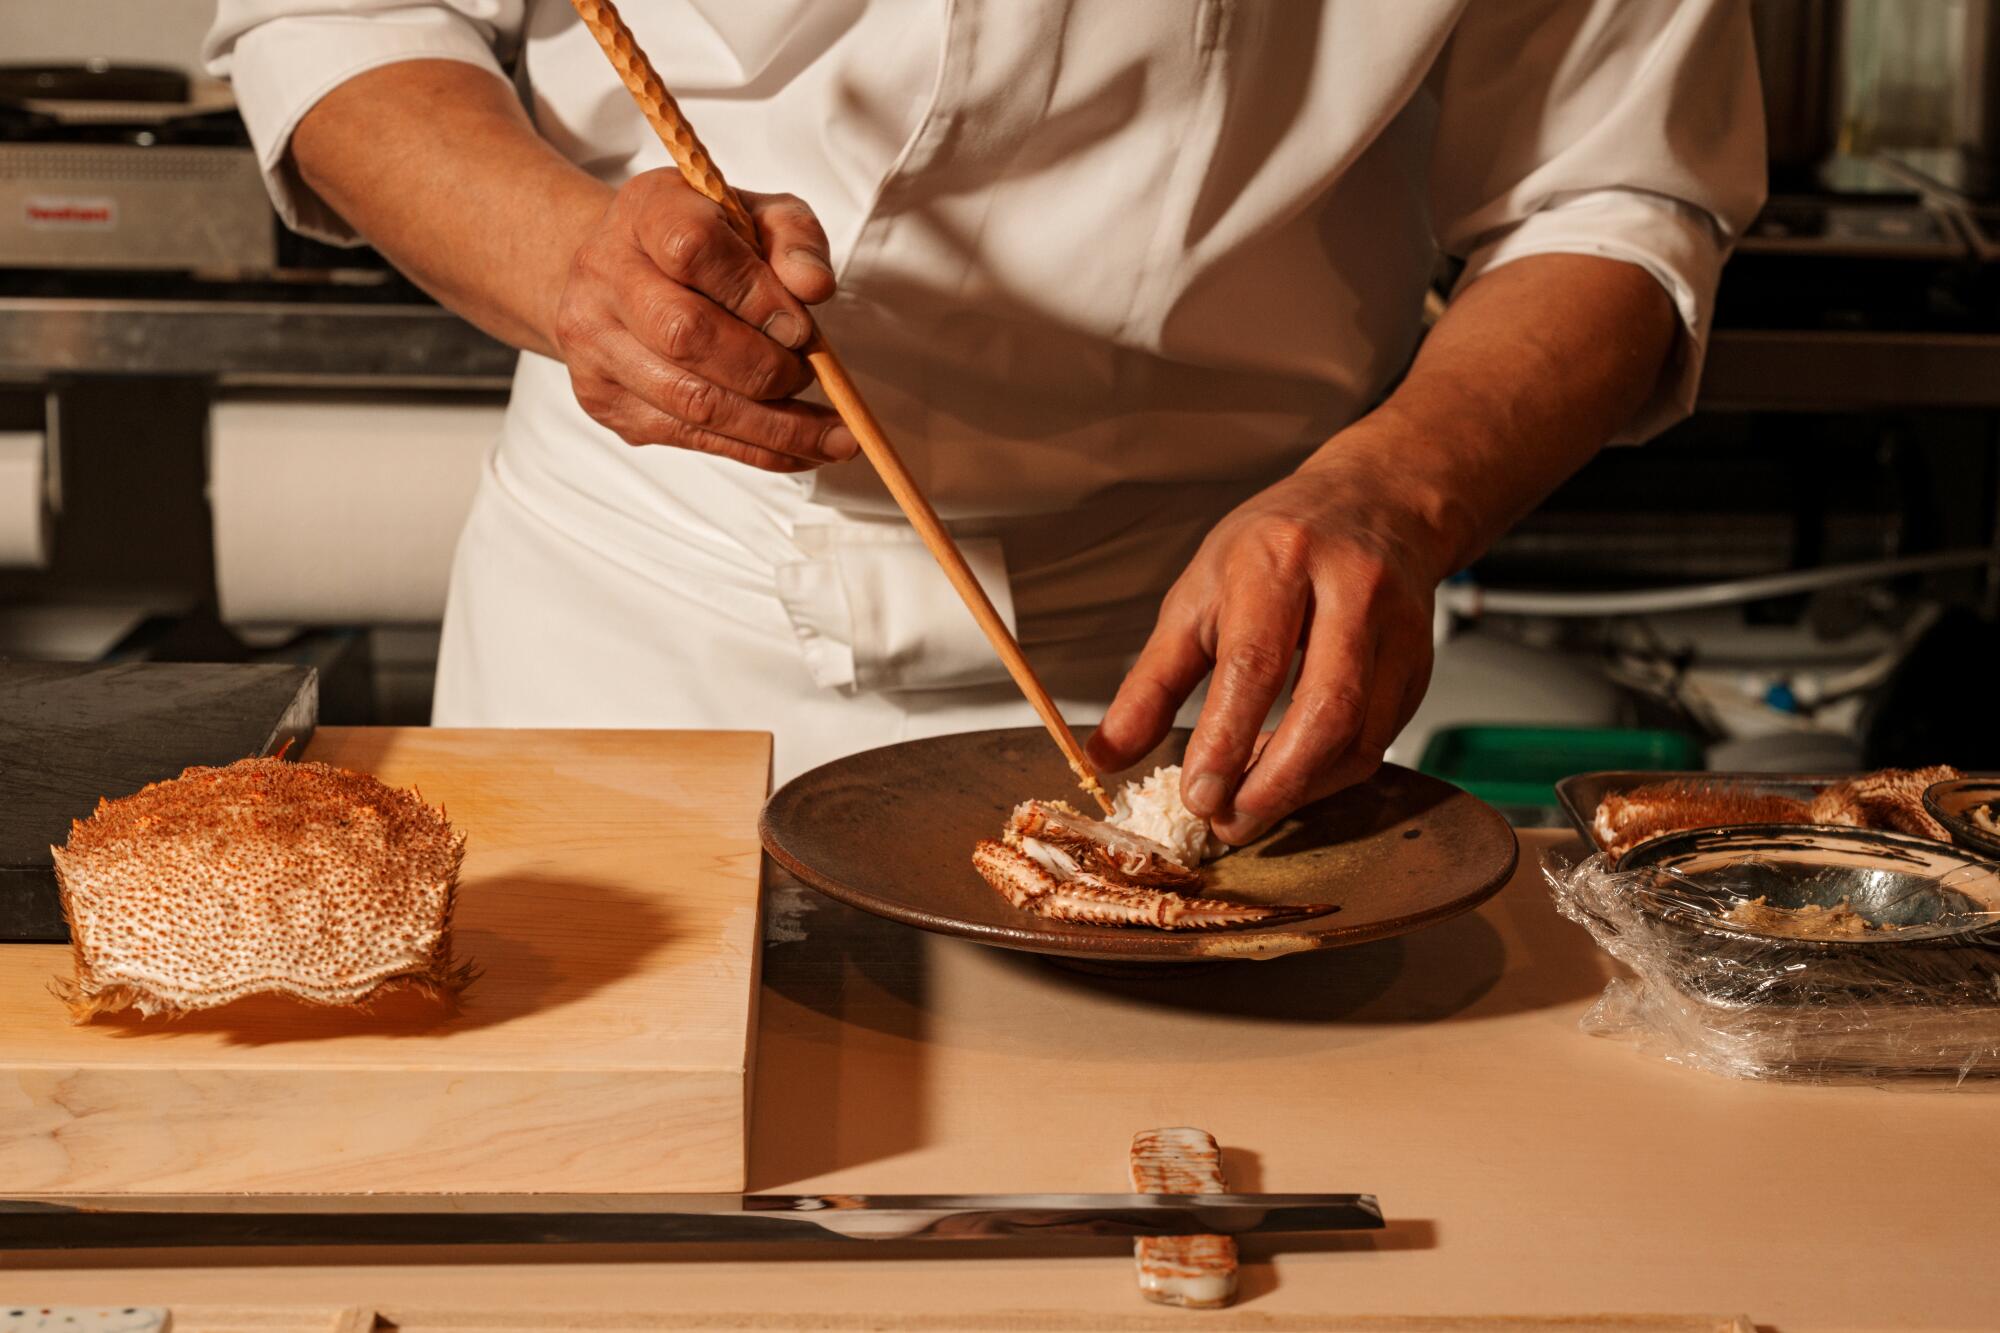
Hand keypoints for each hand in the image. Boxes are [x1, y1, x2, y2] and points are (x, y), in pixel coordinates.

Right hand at [555, 169, 854, 471]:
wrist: (619, 272)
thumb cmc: (703, 242)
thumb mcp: (757, 216)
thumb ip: (795, 238)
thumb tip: (814, 286)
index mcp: (646, 211)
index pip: (692, 248)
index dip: (755, 293)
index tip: (800, 326)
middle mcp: (605, 274)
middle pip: (685, 334)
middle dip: (765, 368)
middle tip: (808, 375)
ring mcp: (595, 342)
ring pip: (690, 400)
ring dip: (774, 425)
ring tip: (832, 435)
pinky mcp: (603, 399)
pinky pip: (688, 437)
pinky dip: (756, 449)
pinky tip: (799, 449)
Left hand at [1087, 449, 1450, 843]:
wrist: (1375, 504)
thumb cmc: (1274, 548)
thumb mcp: (1198, 594)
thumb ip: (1152, 680)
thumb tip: (1106, 754)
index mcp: (1279, 561)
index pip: (1255, 662)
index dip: (1225, 739)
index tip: (1197, 795)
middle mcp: (1350, 589)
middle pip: (1326, 706)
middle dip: (1275, 781)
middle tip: (1228, 822)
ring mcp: (1397, 627)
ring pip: (1360, 733)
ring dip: (1302, 788)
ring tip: (1249, 811)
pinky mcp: (1420, 664)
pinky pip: (1379, 739)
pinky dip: (1329, 775)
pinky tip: (1289, 780)